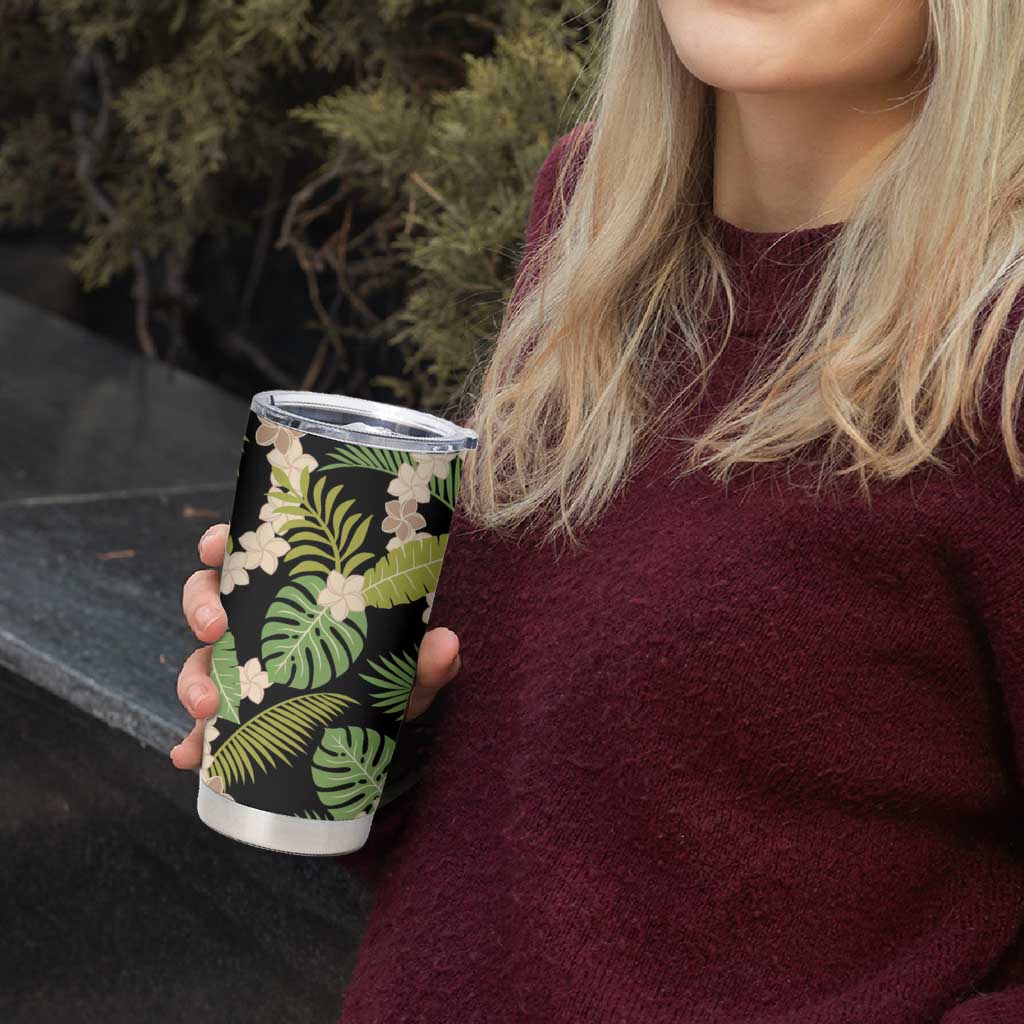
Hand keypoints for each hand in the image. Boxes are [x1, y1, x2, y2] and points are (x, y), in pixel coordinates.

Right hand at [169, 522, 461, 768]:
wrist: (381, 728)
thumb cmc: (389, 676)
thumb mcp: (408, 668)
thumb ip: (427, 658)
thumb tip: (447, 644)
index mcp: (290, 592)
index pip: (247, 555)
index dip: (220, 544)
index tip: (216, 546)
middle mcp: (257, 624)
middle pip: (206, 600)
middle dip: (200, 610)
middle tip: (216, 629)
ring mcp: (242, 671)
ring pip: (199, 661)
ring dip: (192, 680)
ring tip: (206, 706)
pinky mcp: (238, 718)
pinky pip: (204, 729)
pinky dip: (192, 743)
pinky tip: (188, 757)